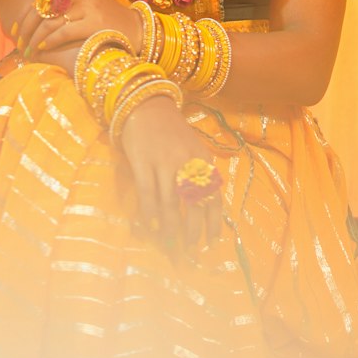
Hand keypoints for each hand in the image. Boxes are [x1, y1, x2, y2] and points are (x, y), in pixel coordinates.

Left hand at [17, 0, 140, 61]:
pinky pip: (63, 32)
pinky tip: (42, 49)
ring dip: (35, 38)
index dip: (25, 14)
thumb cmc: (107, 17)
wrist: (137, 29)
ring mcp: (88, 7)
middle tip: (19, 43)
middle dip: (26, 28)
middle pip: (42, 9)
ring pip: (50, 22)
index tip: (16, 30)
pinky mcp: (94, 23)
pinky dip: (49, 41)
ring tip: (28, 50)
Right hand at [119, 97, 222, 253]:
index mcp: (204, 159)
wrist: (146, 105)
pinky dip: (151, 213)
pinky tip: (153, 228)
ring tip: (172, 247)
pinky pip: (148, 193)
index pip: (213, 196)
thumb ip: (200, 175)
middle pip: (194, 204)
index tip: (211, 243)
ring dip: (172, 229)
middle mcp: (188, 161)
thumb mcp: (193, 149)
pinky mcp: (143, 161)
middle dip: (193, 232)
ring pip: (171, 203)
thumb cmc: (171, 132)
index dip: (213, 222)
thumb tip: (204, 210)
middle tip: (190, 252)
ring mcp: (165, 161)